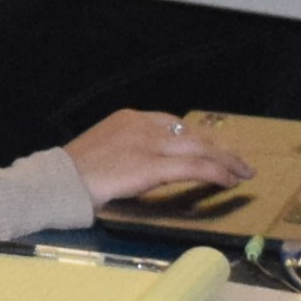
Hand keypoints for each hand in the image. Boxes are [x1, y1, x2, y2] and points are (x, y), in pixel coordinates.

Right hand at [65, 108, 252, 205]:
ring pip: (200, 148)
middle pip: (192, 134)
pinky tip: (229, 180)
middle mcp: (142, 125)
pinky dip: (217, 173)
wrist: (58, 181)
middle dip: (219, 148)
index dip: (195, 137)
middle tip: (237, 161)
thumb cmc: (70, 173)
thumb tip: (140, 165)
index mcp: (128, 118)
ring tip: (242, 172)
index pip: (173, 123)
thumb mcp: (101, 149)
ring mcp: (149, 144)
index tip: (207, 147)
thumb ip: (125, 149)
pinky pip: (195, 167)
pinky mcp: (154, 166)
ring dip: (226, 160)